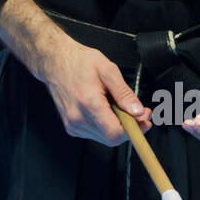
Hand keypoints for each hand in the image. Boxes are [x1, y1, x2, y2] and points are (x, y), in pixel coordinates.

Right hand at [0, 0, 150, 146]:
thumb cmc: (79, 62)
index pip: (115, 132)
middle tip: (139, 112)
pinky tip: (105, 110)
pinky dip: (106, 125)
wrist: (55, 62)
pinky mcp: (71, 127)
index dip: (134, 130)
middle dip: (129, 127)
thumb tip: (138, 111)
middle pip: (112, 137)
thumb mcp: (108, 70)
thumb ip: (124, 93)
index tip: (145, 121)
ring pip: (105, 137)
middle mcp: (78, 118)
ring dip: (118, 126)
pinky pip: (96, 134)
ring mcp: (73, 124)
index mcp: (88, 103)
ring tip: (119, 107)